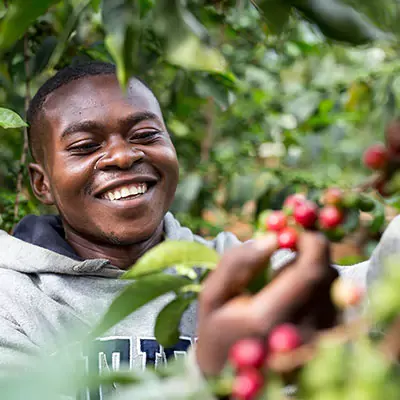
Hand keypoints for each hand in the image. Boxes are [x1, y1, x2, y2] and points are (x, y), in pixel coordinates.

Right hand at [195, 232, 337, 375]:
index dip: (309, 242)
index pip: (311, 271)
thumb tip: (273, 238)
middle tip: (288, 247)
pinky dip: (318, 285)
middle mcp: (301, 332)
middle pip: (328, 274)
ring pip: (334, 285)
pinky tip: (295, 292)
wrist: (228, 374)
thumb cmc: (217, 329)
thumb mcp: (212, 294)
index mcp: (269, 318)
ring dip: (313, 268)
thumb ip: (237, 263)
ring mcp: (318, 341)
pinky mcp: (326, 343)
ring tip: (285, 276)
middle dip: (311, 251)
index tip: (293, 232)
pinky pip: (335, 299)